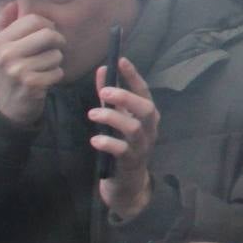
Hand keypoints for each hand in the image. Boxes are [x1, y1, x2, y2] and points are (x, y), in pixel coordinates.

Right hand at [0, 2, 65, 126]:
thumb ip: (6, 23)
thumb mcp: (3, 47)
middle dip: (57, 42)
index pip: (34, 19)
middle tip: (52, 50)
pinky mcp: (31, 84)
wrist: (8, 104)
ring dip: (56, 62)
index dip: (47, 25)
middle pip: (48, 34)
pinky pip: (58, 72)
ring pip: (56, 54)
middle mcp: (6, 53)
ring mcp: (18, 70)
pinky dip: (56, 76)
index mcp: (0, 40)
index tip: (46, 34)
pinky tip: (45, 80)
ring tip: (44, 67)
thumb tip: (13, 2)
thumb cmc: (10, 70)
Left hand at [89, 57, 160, 221]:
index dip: (133, 75)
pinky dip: (108, 143)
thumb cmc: (122, 144)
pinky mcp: (131, 161)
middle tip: (104, 93)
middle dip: (126, 98)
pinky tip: (95, 140)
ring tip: (92, 114)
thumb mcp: (117, 118)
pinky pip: (121, 150)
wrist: (128, 182)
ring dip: (112, 118)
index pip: (144, 91)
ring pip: (134, 127)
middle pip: (145, 108)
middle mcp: (149, 128)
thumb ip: (110, 96)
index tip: (120, 60)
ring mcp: (142, 145)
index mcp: (147, 115)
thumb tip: (102, 70)